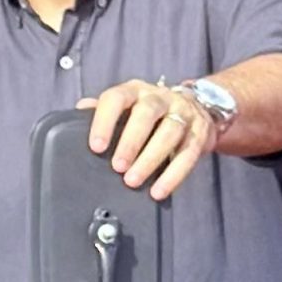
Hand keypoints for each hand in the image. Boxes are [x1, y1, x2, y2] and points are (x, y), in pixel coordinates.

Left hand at [83, 79, 215, 201]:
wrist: (197, 107)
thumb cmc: (149, 112)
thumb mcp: (127, 106)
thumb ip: (104, 110)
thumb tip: (79, 110)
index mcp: (135, 90)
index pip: (117, 98)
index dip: (105, 121)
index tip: (96, 146)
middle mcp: (160, 97)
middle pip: (147, 114)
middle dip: (131, 141)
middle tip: (118, 167)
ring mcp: (184, 112)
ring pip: (170, 133)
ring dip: (150, 159)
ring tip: (133, 181)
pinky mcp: (201, 132)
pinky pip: (189, 154)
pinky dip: (174, 175)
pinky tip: (159, 191)